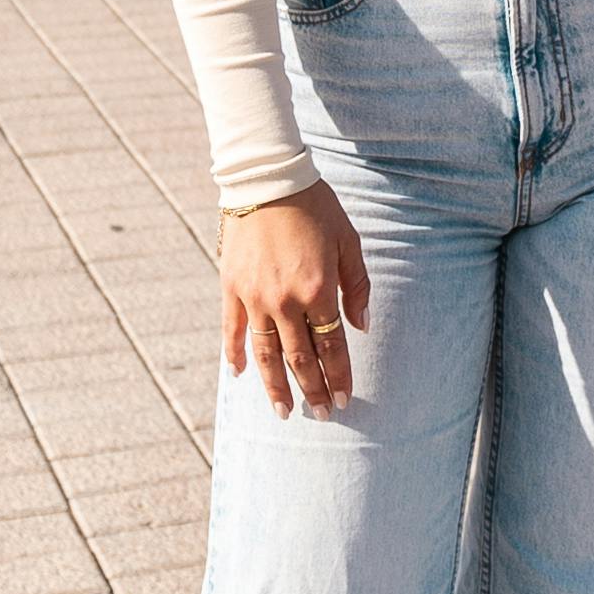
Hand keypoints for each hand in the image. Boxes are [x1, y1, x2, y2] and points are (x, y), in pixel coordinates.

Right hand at [222, 182, 370, 416]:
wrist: (267, 179)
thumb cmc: (315, 207)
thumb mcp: (348, 240)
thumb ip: (356, 285)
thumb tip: (362, 326)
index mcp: (318, 290)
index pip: (331, 347)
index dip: (338, 376)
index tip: (344, 397)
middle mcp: (285, 301)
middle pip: (299, 358)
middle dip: (313, 389)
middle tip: (323, 414)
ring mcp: (255, 297)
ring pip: (266, 354)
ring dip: (275, 386)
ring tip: (285, 411)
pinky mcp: (231, 288)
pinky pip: (233, 330)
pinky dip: (236, 355)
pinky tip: (240, 375)